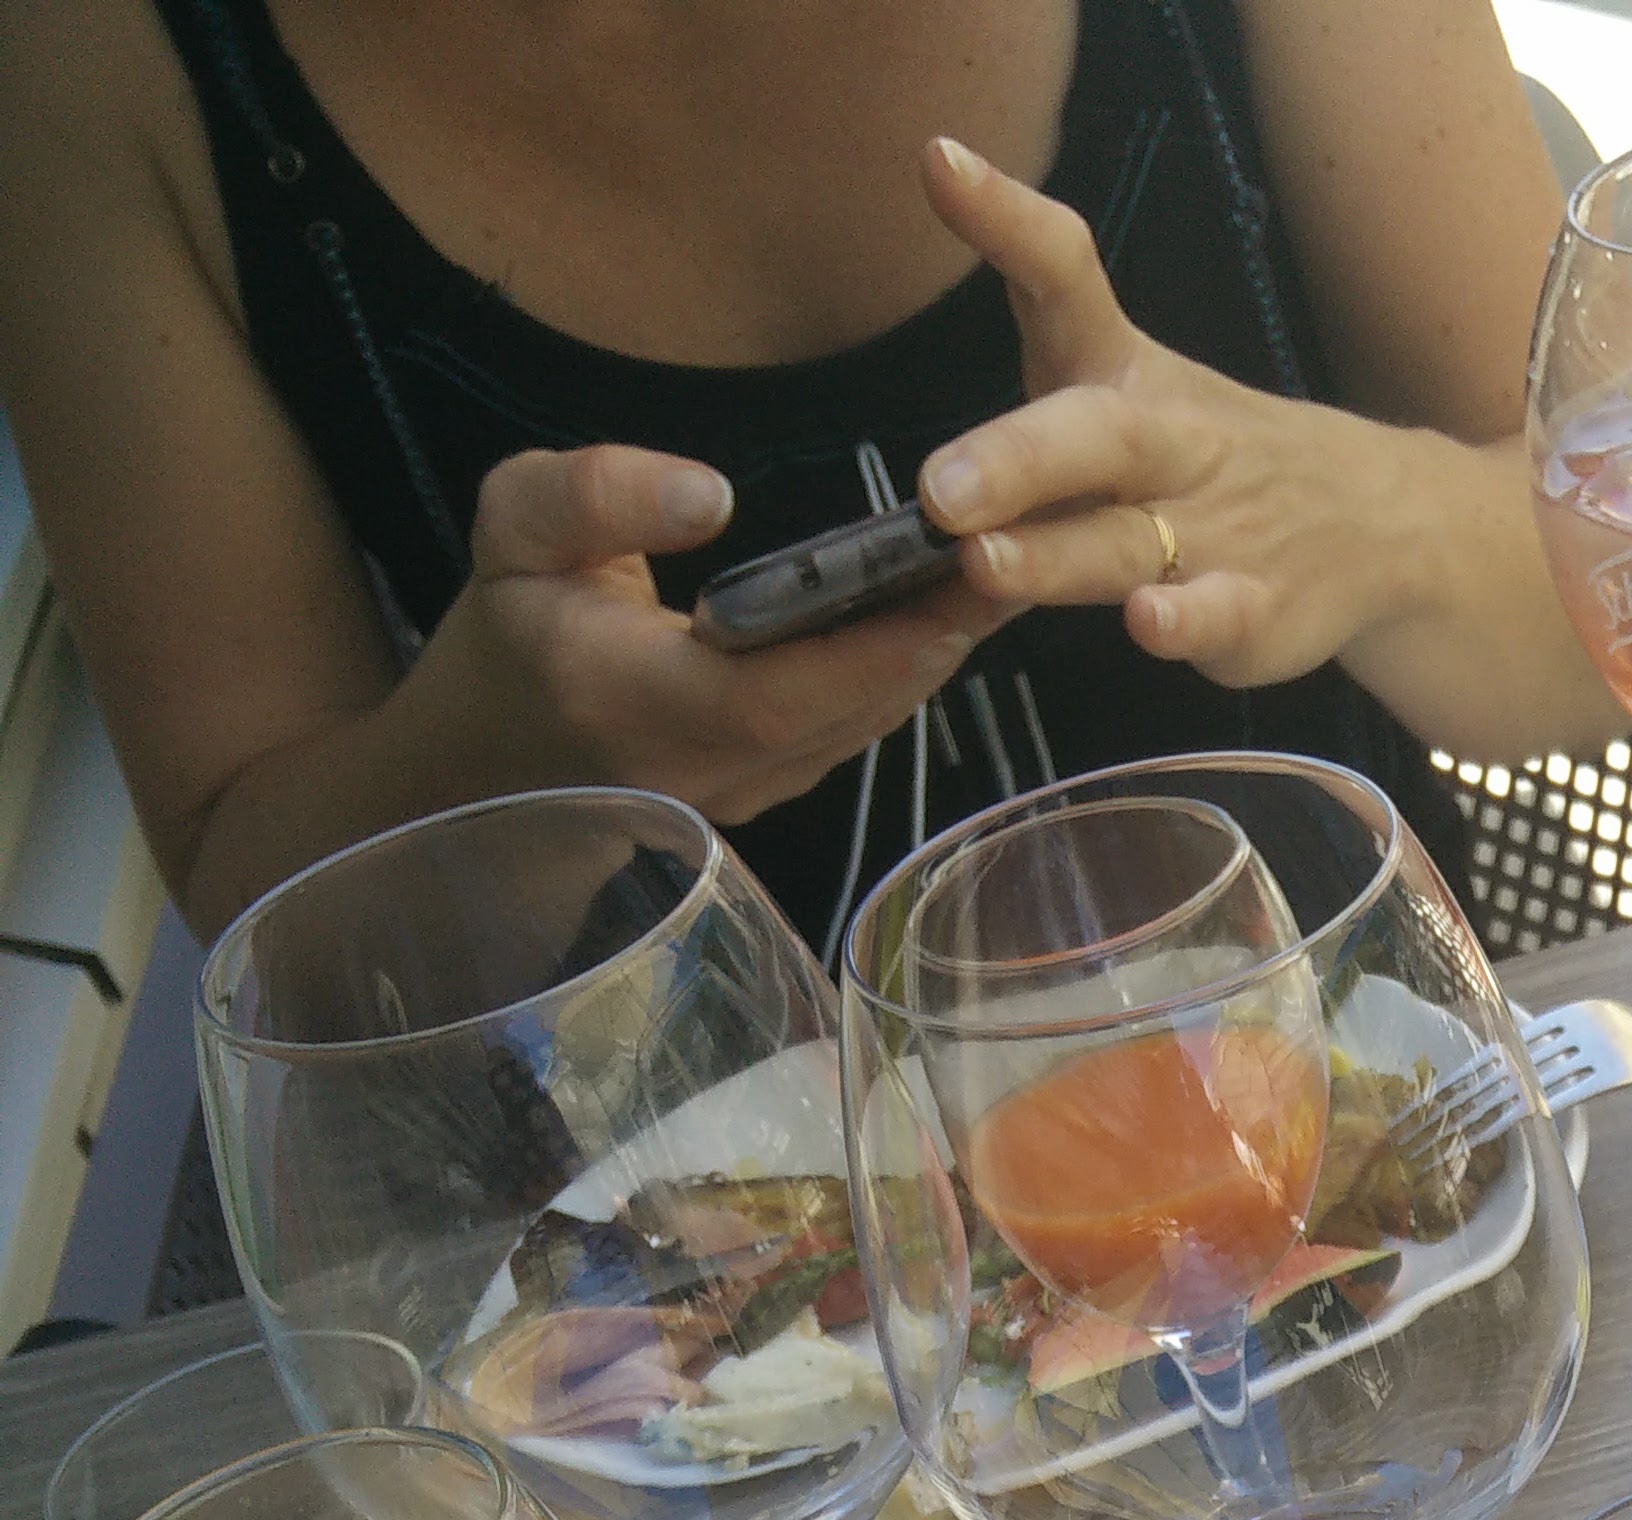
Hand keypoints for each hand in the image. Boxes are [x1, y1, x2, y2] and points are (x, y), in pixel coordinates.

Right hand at [419, 443, 1004, 826]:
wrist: (493, 758)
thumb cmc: (507, 631)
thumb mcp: (512, 532)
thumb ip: (598, 496)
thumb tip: (713, 493)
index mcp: (634, 701)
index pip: (775, 690)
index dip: (871, 649)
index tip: (953, 586)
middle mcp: (705, 768)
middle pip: (847, 711)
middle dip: (935, 637)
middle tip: (1017, 552)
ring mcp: (746, 793)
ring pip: (861, 728)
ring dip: (932, 655)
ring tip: (1004, 568)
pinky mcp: (770, 792)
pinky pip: (850, 732)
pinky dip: (902, 672)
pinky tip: (947, 611)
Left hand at [912, 139, 1403, 693]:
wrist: (1371, 519)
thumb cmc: (1199, 455)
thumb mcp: (1113, 376)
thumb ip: (1027, 335)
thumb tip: (932, 215)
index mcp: (1120, 372)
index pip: (1064, 276)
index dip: (1005, 218)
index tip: (941, 164)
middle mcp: (1165, 441)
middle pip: (1093, 435)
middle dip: (1014, 458)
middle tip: (939, 488)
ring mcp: (1215, 527)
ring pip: (1129, 540)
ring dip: (1055, 555)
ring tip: (983, 561)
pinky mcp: (1254, 609)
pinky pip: (1217, 615)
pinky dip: (1183, 623)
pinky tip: (1148, 622)